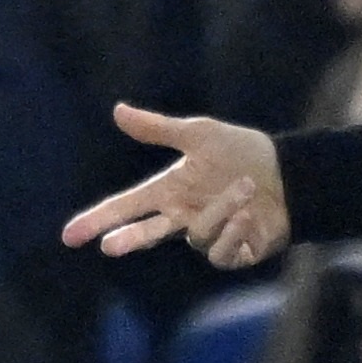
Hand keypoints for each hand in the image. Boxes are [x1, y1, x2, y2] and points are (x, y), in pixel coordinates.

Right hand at [61, 104, 289, 267]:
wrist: (291, 174)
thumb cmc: (244, 152)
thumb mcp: (201, 135)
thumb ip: (159, 129)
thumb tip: (118, 110)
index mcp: (171, 190)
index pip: (127, 206)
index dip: (99, 220)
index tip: (70, 236)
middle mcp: (184, 216)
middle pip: (146, 233)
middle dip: (128, 239)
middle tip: (109, 246)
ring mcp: (207, 236)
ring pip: (198, 234)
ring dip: (223, 209)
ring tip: (248, 188)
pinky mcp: (232, 252)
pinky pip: (221, 251)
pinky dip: (235, 232)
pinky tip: (251, 217)